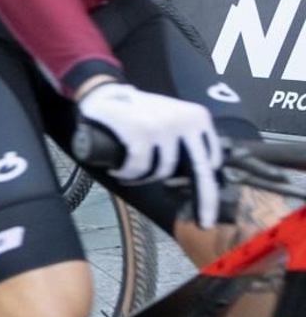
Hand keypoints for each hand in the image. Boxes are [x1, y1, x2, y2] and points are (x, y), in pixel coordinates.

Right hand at [78, 82, 221, 227]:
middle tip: (206, 223)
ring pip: (162, 171)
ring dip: (144, 179)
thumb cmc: (137, 112)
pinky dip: (127, 174)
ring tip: (130, 173)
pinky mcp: (141, 132)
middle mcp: (186, 121)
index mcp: (198, 118)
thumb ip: (187, 141)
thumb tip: (200, 179)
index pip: (211, 159)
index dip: (208, 185)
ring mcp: (163, 126)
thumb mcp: (171, 119)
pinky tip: (119, 171)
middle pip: (200, 171)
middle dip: (206, 201)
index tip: (205, 203)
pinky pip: (139, 167)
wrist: (104, 93)